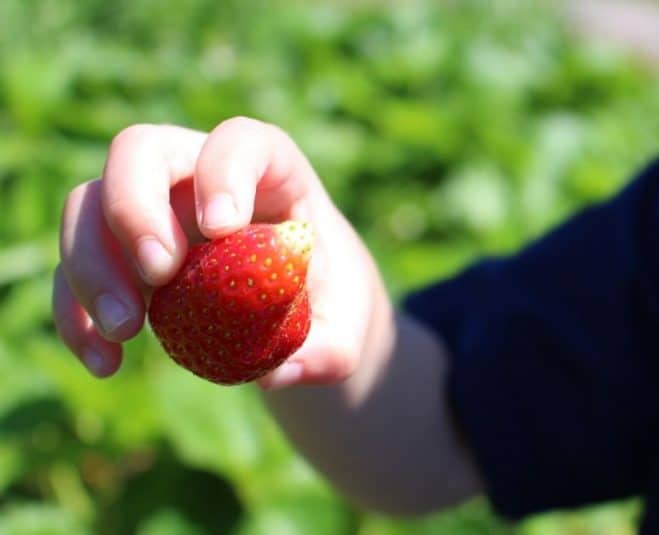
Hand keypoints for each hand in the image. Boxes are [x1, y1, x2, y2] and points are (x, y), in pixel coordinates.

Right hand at [53, 117, 391, 388]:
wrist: (301, 313)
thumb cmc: (330, 301)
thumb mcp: (350, 329)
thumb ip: (331, 351)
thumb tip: (279, 371)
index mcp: (270, 170)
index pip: (240, 140)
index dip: (223, 170)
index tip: (223, 228)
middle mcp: (198, 173)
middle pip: (140, 151)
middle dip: (136, 208)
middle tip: (161, 274)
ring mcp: (151, 208)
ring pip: (88, 202)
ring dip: (93, 265)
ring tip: (129, 331)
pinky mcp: (118, 255)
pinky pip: (72, 269)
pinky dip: (75, 314)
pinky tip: (107, 363)